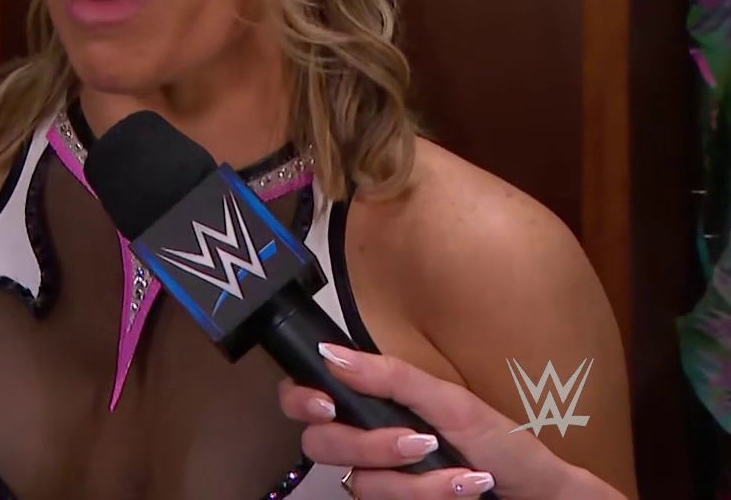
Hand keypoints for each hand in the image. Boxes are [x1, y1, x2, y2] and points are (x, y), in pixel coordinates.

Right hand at [278, 344, 624, 499]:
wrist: (539, 494)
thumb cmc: (502, 444)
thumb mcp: (451, 401)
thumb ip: (391, 378)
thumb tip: (332, 353)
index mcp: (373, 403)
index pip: (307, 396)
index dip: (300, 399)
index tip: (327, 405)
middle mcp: (367, 441)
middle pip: (320, 443)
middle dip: (369, 446)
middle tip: (416, 442)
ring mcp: (381, 479)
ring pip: (358, 483)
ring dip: (415, 480)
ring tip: (462, 475)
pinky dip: (429, 496)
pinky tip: (462, 489)